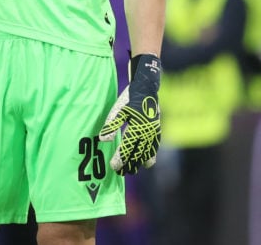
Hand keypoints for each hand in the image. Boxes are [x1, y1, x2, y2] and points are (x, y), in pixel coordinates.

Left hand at [98, 54, 161, 173]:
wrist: (146, 88)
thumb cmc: (129, 99)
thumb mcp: (118, 109)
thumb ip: (111, 124)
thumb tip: (103, 139)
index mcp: (135, 128)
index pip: (126, 149)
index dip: (120, 159)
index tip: (113, 167)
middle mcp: (146, 133)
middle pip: (136, 154)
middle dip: (128, 164)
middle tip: (120, 172)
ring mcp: (153, 133)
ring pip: (146, 153)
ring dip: (138, 163)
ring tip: (131, 170)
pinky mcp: (157, 131)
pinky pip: (155, 148)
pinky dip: (151, 156)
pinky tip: (148, 163)